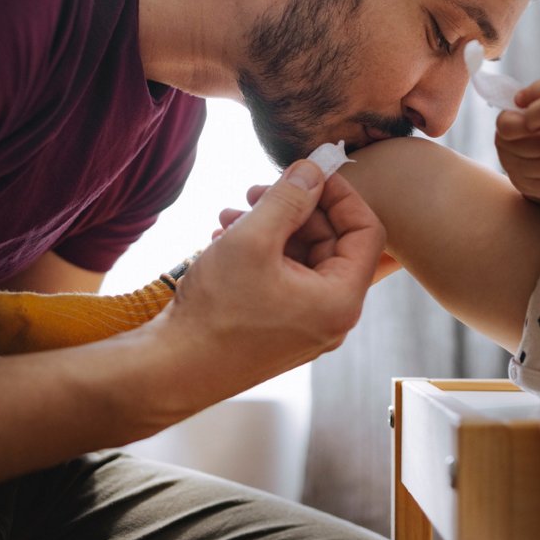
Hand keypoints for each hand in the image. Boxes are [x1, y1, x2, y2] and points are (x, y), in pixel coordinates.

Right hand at [163, 159, 385, 396]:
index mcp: (340, 300)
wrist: (174, 370)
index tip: (309, 173)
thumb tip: (313, 169)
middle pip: (332, 244)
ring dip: (271, 228)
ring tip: (229, 214)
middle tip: (257, 189)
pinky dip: (261, 254)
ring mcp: (306, 327)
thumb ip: (288, 198)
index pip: (366, 231)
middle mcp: (332, 318)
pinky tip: (222, 240)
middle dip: (295, 209)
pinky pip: (284, 281)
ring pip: (302, 260)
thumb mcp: (253, 239)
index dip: (341, 195)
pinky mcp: (281, 331)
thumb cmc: (216, 311)